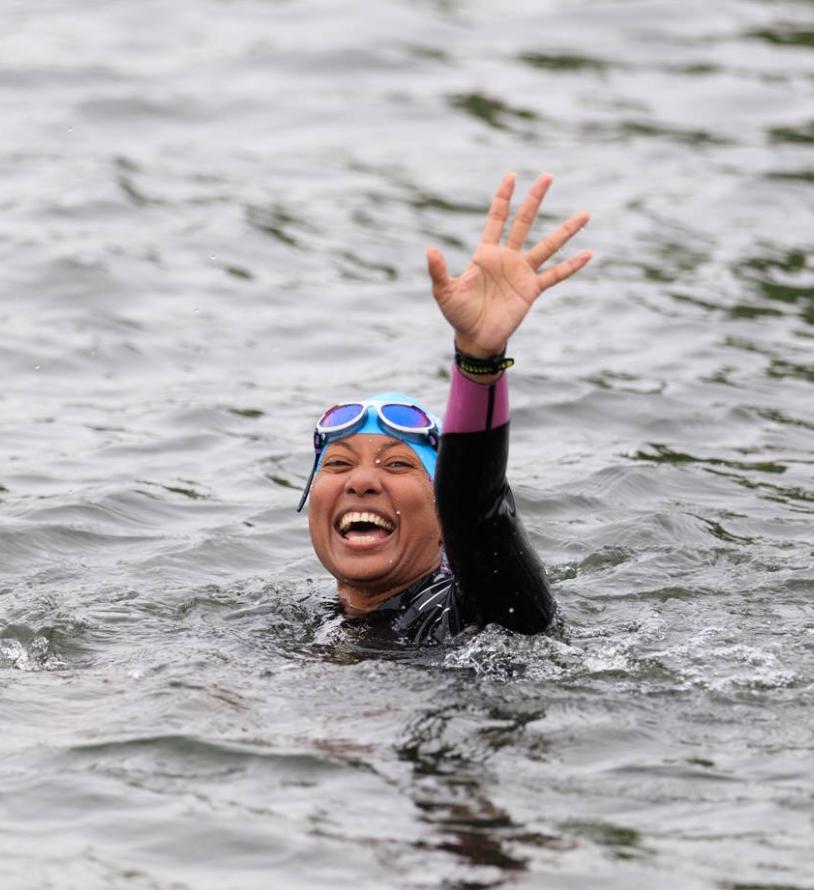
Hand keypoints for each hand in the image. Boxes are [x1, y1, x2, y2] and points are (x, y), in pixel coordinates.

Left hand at [426, 172, 591, 357]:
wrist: (475, 338)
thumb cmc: (458, 314)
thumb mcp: (444, 292)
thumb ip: (439, 271)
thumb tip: (429, 250)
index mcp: (486, 254)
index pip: (497, 219)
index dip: (503, 198)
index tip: (512, 176)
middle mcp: (507, 258)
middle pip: (524, 222)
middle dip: (535, 199)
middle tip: (548, 176)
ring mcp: (522, 273)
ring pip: (547, 246)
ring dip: (566, 231)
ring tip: (585, 214)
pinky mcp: (532, 290)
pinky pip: (555, 275)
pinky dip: (571, 265)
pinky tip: (588, 254)